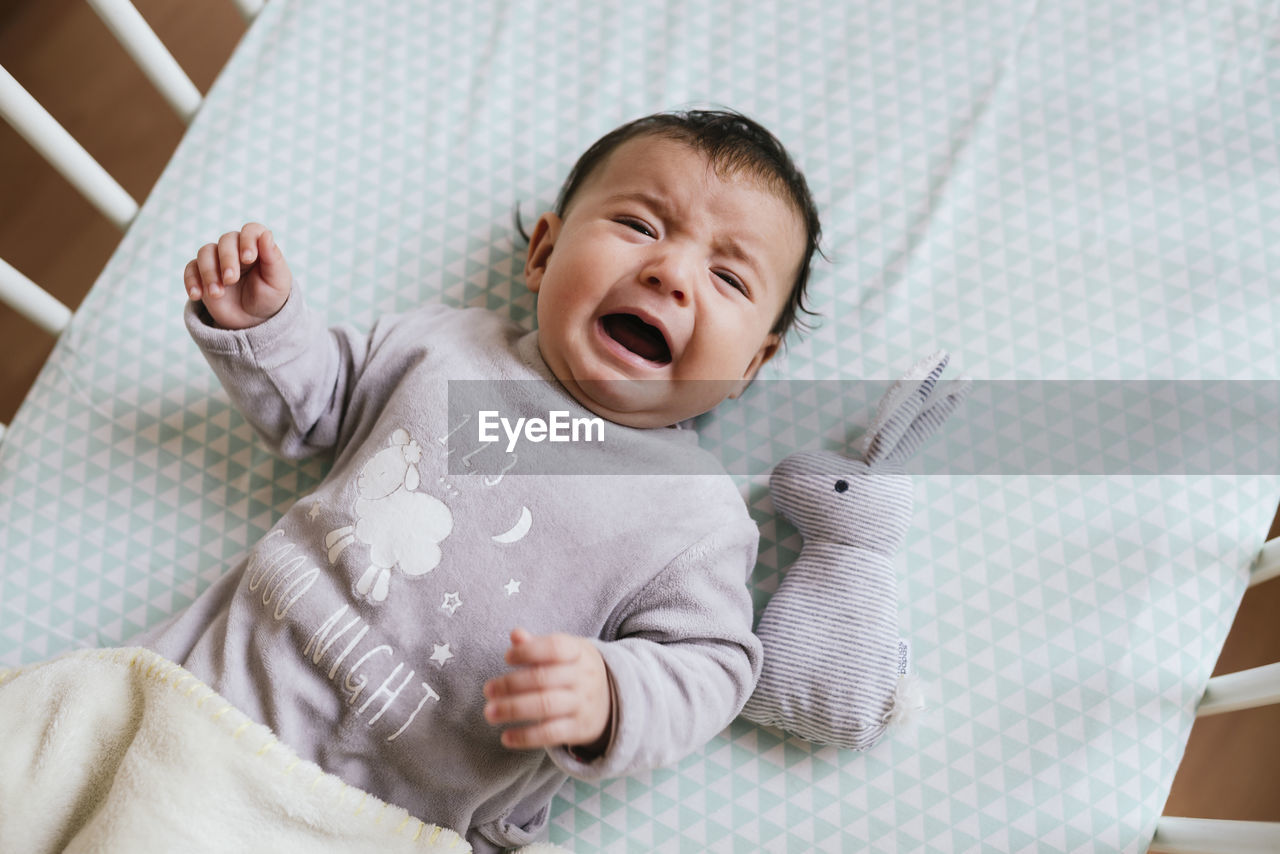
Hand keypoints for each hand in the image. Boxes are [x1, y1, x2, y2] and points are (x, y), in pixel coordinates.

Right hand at [183, 222, 292, 329]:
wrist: (253, 320)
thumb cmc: (269, 297)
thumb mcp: (277, 281)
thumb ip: (273, 258)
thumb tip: (267, 234)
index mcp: (257, 246)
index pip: (251, 231)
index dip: (248, 240)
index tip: (248, 259)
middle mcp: (236, 248)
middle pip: (226, 240)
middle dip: (227, 260)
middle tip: (231, 280)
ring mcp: (216, 259)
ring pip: (205, 252)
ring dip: (209, 272)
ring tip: (217, 294)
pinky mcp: (201, 273)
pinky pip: (190, 269)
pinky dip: (191, 280)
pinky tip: (197, 295)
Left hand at [483, 628, 611, 753]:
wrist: (612, 701)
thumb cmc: (575, 671)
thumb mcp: (565, 653)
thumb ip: (538, 645)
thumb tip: (515, 635)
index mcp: (579, 652)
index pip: (554, 647)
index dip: (528, 651)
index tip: (506, 658)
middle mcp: (583, 677)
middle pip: (543, 679)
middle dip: (510, 684)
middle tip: (488, 690)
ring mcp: (583, 704)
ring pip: (545, 706)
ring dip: (512, 709)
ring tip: (489, 713)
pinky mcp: (579, 729)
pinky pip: (550, 734)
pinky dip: (525, 737)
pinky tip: (506, 737)